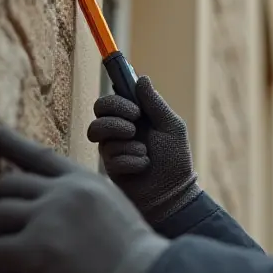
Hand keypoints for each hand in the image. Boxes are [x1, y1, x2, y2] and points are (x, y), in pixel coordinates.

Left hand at [0, 126, 168, 272]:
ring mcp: (47, 217)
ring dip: (0, 241)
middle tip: (7, 235)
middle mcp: (63, 192)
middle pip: (5, 185)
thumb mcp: (113, 214)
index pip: (40, 155)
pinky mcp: (33, 248)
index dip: (12, 143)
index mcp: (85, 183)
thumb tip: (46, 212)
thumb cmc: (135, 264)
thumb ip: (81, 205)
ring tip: (19, 267)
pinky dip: (4, 270)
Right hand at [87, 76, 200, 224]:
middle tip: (134, 127)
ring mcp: (112, 148)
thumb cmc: (175, 160)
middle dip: (115, 117)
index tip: (135, 110)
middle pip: (98, 110)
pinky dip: (132, 161)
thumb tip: (142, 78)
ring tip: (143, 150)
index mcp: (134, 117)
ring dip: (124, 141)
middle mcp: (119, 130)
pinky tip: (144, 167)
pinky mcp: (108, 167)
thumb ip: (155, 104)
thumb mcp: (171, 127)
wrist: (173, 194)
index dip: (116, 99)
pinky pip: (111, 157)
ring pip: (97, 131)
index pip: (112, 98)